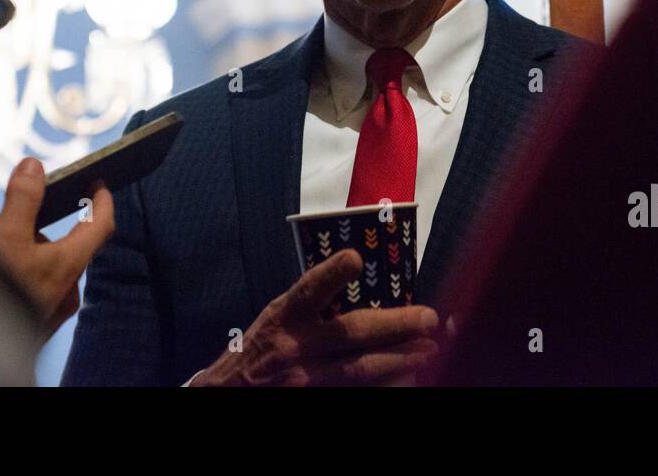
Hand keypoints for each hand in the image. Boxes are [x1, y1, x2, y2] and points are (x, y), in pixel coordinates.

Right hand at [0, 157, 114, 337]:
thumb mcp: (8, 240)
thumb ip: (23, 201)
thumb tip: (34, 166)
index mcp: (70, 264)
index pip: (103, 224)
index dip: (104, 200)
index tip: (99, 182)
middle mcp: (69, 288)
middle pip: (78, 246)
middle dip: (64, 224)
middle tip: (47, 207)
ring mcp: (56, 308)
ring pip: (58, 269)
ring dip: (45, 252)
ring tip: (15, 242)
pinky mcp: (40, 323)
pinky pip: (45, 288)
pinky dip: (34, 273)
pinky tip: (9, 273)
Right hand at [191, 249, 440, 385]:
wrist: (229, 394)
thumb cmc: (258, 348)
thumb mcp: (276, 316)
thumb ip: (309, 304)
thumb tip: (359, 277)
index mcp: (284, 318)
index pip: (309, 291)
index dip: (331, 274)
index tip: (355, 258)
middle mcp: (295, 348)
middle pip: (350, 334)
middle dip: (394, 324)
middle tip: (428, 318)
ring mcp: (307, 379)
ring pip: (359, 370)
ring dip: (399, 359)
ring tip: (428, 350)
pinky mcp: (315, 398)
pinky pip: (355, 392)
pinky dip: (382, 384)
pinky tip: (406, 377)